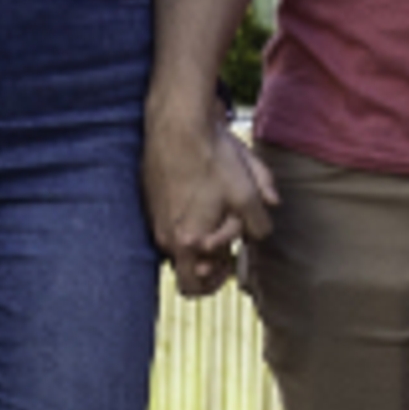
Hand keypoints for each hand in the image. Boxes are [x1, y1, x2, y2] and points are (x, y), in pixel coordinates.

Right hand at [145, 97, 277, 297]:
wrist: (178, 121)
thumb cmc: (212, 158)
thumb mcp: (248, 193)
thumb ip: (258, 225)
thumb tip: (258, 234)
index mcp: (187, 241)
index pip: (194, 288)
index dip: (216, 282)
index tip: (229, 265)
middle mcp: (165, 234)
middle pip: (184, 268)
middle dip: (206, 264)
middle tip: (224, 247)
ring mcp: (154, 216)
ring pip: (177, 242)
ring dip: (198, 235)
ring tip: (217, 213)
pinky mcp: (150, 197)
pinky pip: (169, 220)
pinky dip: (186, 216)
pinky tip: (202, 193)